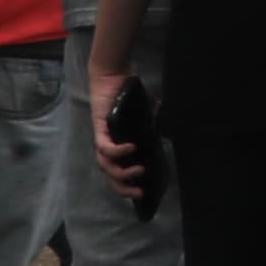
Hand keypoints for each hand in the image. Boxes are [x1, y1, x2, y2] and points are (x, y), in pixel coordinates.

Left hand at [87, 69, 140, 200]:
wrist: (113, 74)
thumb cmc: (127, 92)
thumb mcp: (145, 110)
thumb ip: (152, 122)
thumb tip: (165, 131)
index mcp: (117, 143)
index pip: (118, 170)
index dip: (126, 184)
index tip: (142, 192)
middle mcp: (107, 143)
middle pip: (109, 174)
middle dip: (122, 186)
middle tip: (138, 192)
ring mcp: (103, 136)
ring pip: (105, 165)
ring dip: (121, 172)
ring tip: (138, 170)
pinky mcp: (100, 127)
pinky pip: (105, 146)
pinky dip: (117, 151)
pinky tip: (131, 148)